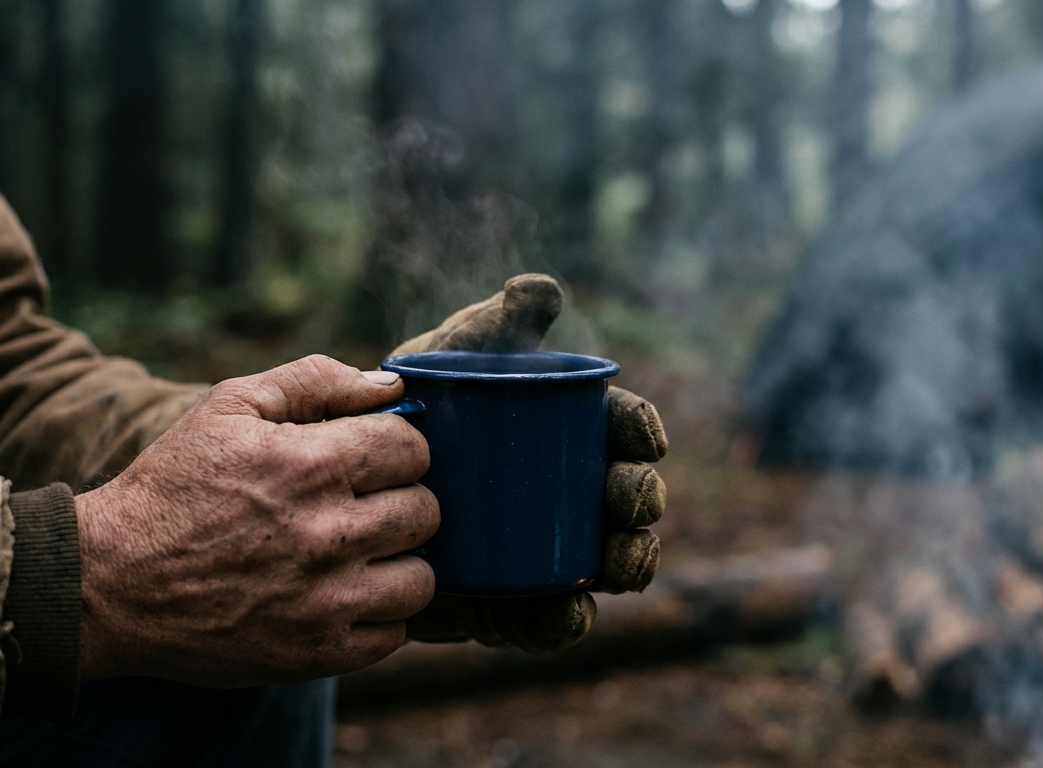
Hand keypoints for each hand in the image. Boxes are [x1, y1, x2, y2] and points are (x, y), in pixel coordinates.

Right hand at [75, 355, 440, 686]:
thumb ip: (315, 380)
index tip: (372, 460)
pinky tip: (344, 596)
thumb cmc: (172, 488)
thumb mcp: (229, 407)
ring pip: (422, 579)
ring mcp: (326, 600)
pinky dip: (379, 617)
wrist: (107, 585)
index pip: (413, 448)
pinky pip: (394, 634)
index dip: (397, 449)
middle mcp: (328, 533)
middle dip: (401, 501)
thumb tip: (391, 385)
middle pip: (426, 512)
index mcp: (312, 464)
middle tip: (364, 507)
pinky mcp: (317, 653)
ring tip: (361, 555)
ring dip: (399, 563)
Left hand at [397, 274, 667, 651]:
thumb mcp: (452, 357)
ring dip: (626, 562)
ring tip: (618, 561)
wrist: (351, 479)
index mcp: (570, 429)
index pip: (621, 428)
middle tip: (630, 502)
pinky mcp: (514, 598)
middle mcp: (570, 489)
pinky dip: (566, 621)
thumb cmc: (421, 404)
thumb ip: (498, 322)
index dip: (642, 434)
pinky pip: (550, 619)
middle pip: (624, 496)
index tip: (643, 441)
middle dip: (640, 499)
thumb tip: (543, 292)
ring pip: (605, 560)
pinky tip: (570, 613)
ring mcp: (547, 546)